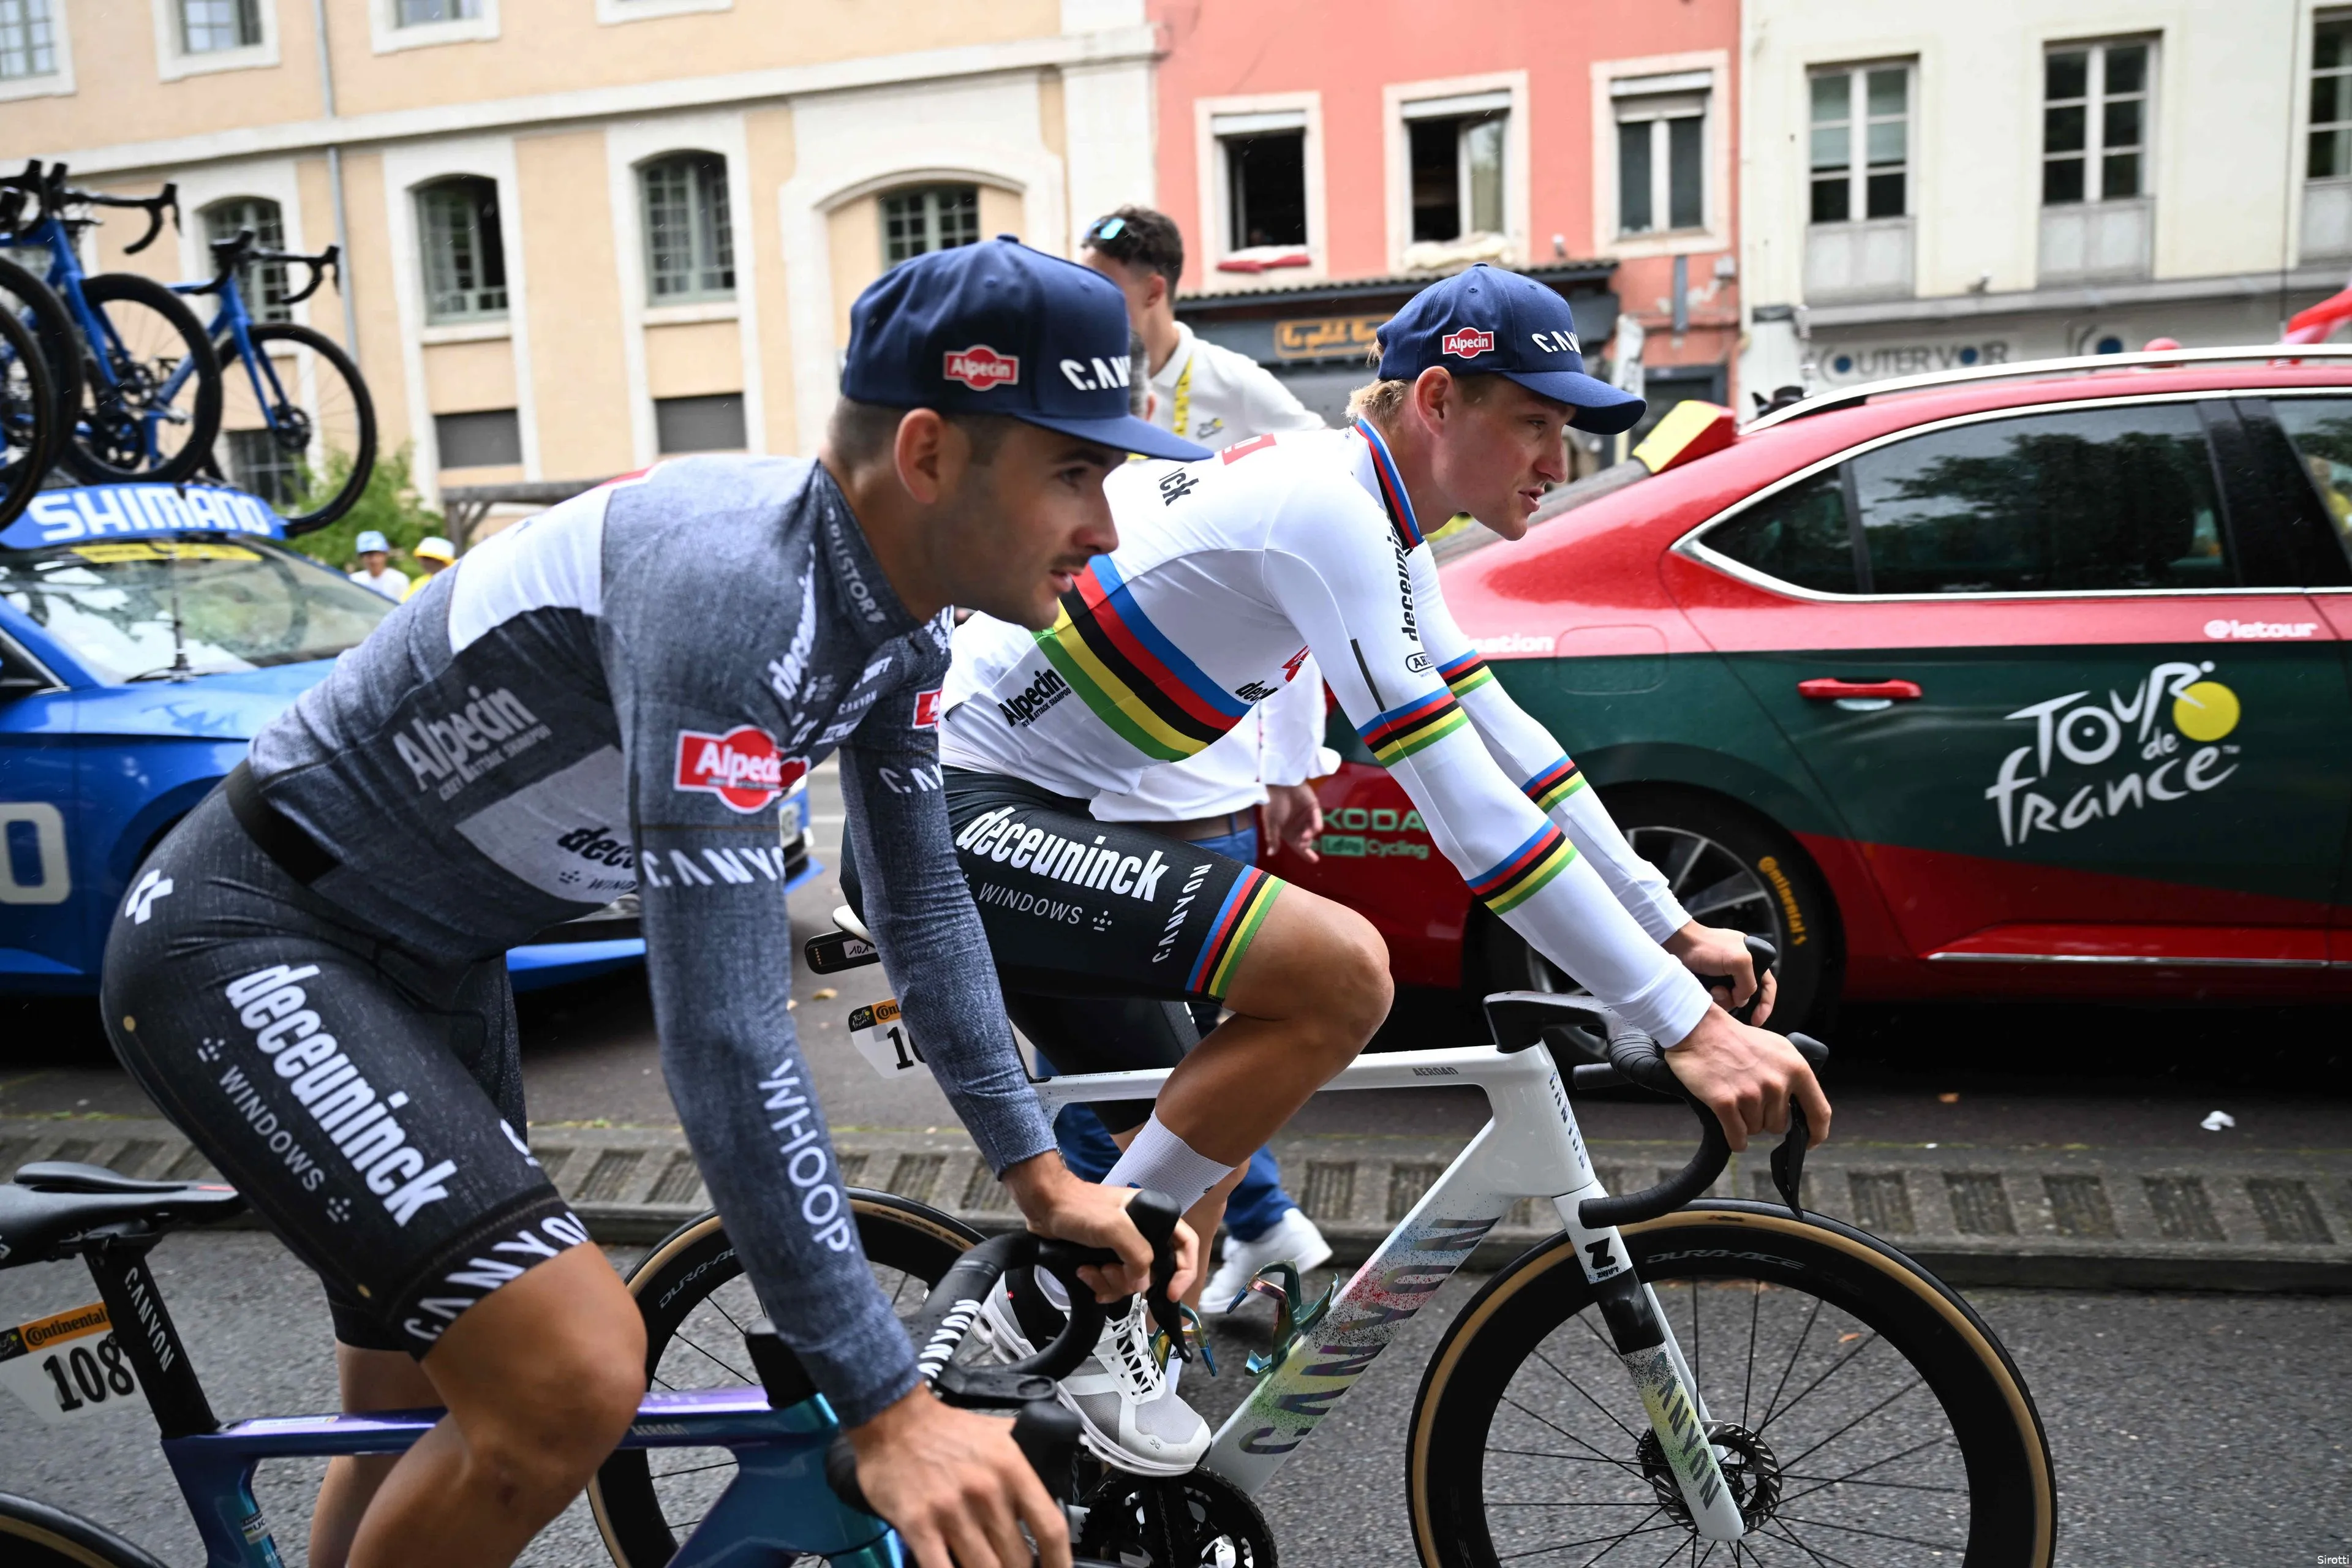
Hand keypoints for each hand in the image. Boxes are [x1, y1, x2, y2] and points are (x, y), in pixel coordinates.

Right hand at [849, 1384, 1069, 1567]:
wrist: (893, 1419)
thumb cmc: (944, 1430)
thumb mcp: (999, 1433)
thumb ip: (1028, 1455)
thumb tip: (1053, 1477)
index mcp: (1011, 1470)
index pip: (1050, 1529)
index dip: (1060, 1561)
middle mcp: (986, 1492)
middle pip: (1018, 1560)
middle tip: (1013, 1567)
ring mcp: (952, 1511)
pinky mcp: (919, 1525)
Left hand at [1000, 1153, 1200, 1302]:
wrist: (1044, 1206)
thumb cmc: (1078, 1207)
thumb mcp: (1114, 1226)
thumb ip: (1136, 1253)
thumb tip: (1143, 1282)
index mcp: (1154, 1216)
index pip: (1185, 1245)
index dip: (1185, 1271)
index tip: (1171, 1293)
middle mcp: (1143, 1233)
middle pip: (1156, 1271)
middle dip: (1132, 1280)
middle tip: (1111, 1272)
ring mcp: (1124, 1247)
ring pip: (1133, 1281)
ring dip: (1111, 1282)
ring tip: (1091, 1269)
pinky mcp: (1106, 1259)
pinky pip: (1114, 1284)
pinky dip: (1100, 1284)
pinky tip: (1085, 1272)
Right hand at [1260, 783, 1323, 862]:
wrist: (1279, 783)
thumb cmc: (1272, 803)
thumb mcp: (1270, 822)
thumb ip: (1273, 838)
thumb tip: (1270, 854)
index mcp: (1286, 831)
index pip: (1297, 845)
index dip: (1305, 853)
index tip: (1314, 860)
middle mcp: (1297, 826)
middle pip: (1306, 840)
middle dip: (1306, 845)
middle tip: (1303, 844)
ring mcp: (1306, 817)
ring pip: (1312, 831)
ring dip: (1310, 836)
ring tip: (1305, 837)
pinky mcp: (1313, 808)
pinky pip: (1317, 820)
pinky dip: (1316, 826)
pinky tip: (1315, 829)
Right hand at [1661, 1006, 1829, 1151]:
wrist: (1699, 1029)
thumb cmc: (1736, 1038)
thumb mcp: (1777, 1048)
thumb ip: (1792, 1075)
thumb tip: (1800, 1104)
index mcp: (1795, 1069)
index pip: (1819, 1112)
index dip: (1817, 1132)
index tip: (1810, 1140)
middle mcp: (1777, 1083)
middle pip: (1779, 1125)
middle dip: (1764, 1118)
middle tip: (1748, 1099)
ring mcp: (1751, 1094)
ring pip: (1756, 1130)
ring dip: (1745, 1122)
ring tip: (1734, 1099)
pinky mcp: (1725, 1103)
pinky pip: (1737, 1137)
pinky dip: (1734, 1139)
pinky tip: (1730, 1129)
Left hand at [1664, 921, 1776, 1025]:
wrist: (1678, 945)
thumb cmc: (1708, 946)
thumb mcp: (1739, 960)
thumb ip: (1749, 982)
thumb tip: (1743, 1000)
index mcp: (1753, 958)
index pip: (1767, 985)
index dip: (1766, 1003)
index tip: (1758, 1020)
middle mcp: (1740, 969)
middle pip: (1748, 996)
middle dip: (1740, 1002)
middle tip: (1733, 1004)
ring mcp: (1725, 978)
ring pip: (1732, 1001)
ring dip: (1725, 1000)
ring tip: (1715, 991)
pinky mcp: (1711, 984)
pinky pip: (1718, 1001)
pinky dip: (1715, 1000)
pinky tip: (1709, 992)